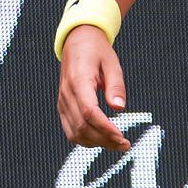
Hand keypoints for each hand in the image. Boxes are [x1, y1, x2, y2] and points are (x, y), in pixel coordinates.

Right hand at [56, 27, 130, 150]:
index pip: (89, 111)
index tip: (121, 136)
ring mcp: (62, 102)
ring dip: (96, 143)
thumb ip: (115, 86)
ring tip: (116, 144)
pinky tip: (102, 139)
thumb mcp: (112, 63)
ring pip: (75, 133)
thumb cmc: (96, 51)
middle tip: (125, 145)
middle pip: (82, 126)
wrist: (77, 42)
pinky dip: (85, 140)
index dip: (105, 128)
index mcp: (79, 81)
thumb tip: (119, 107)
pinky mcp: (62, 107)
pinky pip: (70, 130)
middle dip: (104, 140)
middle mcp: (67, 94)